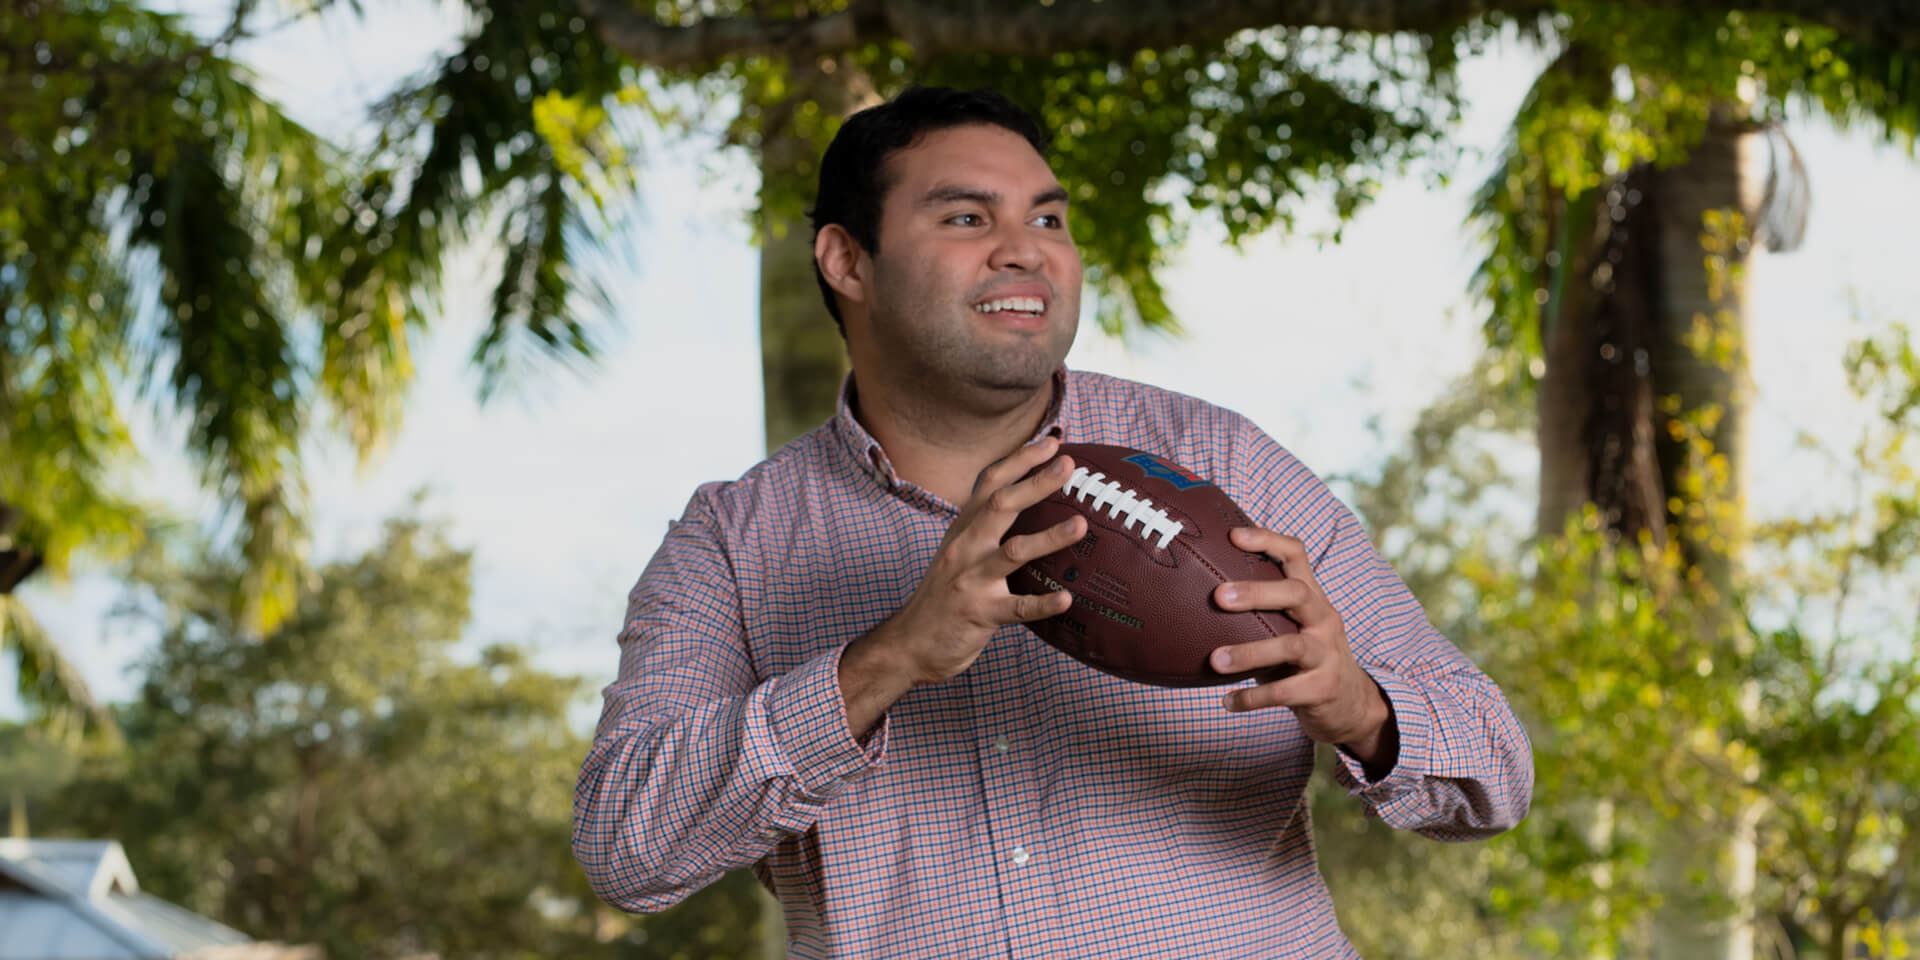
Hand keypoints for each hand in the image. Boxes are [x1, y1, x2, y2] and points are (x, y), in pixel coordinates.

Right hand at [859, 437, 1085, 687]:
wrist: (909, 643)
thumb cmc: (944, 594)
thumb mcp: (957, 551)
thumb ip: (984, 526)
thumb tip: (1022, 497)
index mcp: (963, 529)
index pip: (990, 482)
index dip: (1020, 459)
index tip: (1052, 441)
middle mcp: (965, 547)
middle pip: (1001, 505)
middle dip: (1036, 483)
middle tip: (1068, 465)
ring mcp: (972, 580)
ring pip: (1013, 552)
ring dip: (1049, 537)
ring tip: (1081, 525)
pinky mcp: (980, 614)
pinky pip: (1017, 608)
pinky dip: (1043, 603)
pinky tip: (1067, 598)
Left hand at [1208, 527, 1395, 769]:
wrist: (1351, 704)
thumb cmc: (1305, 659)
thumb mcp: (1291, 627)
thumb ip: (1261, 612)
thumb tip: (1197, 595)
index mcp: (1313, 597)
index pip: (1297, 555)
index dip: (1268, 540)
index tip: (1233, 536)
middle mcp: (1325, 619)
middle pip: (1296, 593)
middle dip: (1257, 592)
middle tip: (1218, 596)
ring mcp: (1328, 654)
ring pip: (1291, 646)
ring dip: (1250, 653)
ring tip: (1215, 661)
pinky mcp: (1324, 688)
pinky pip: (1286, 692)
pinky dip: (1253, 698)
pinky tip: (1228, 702)